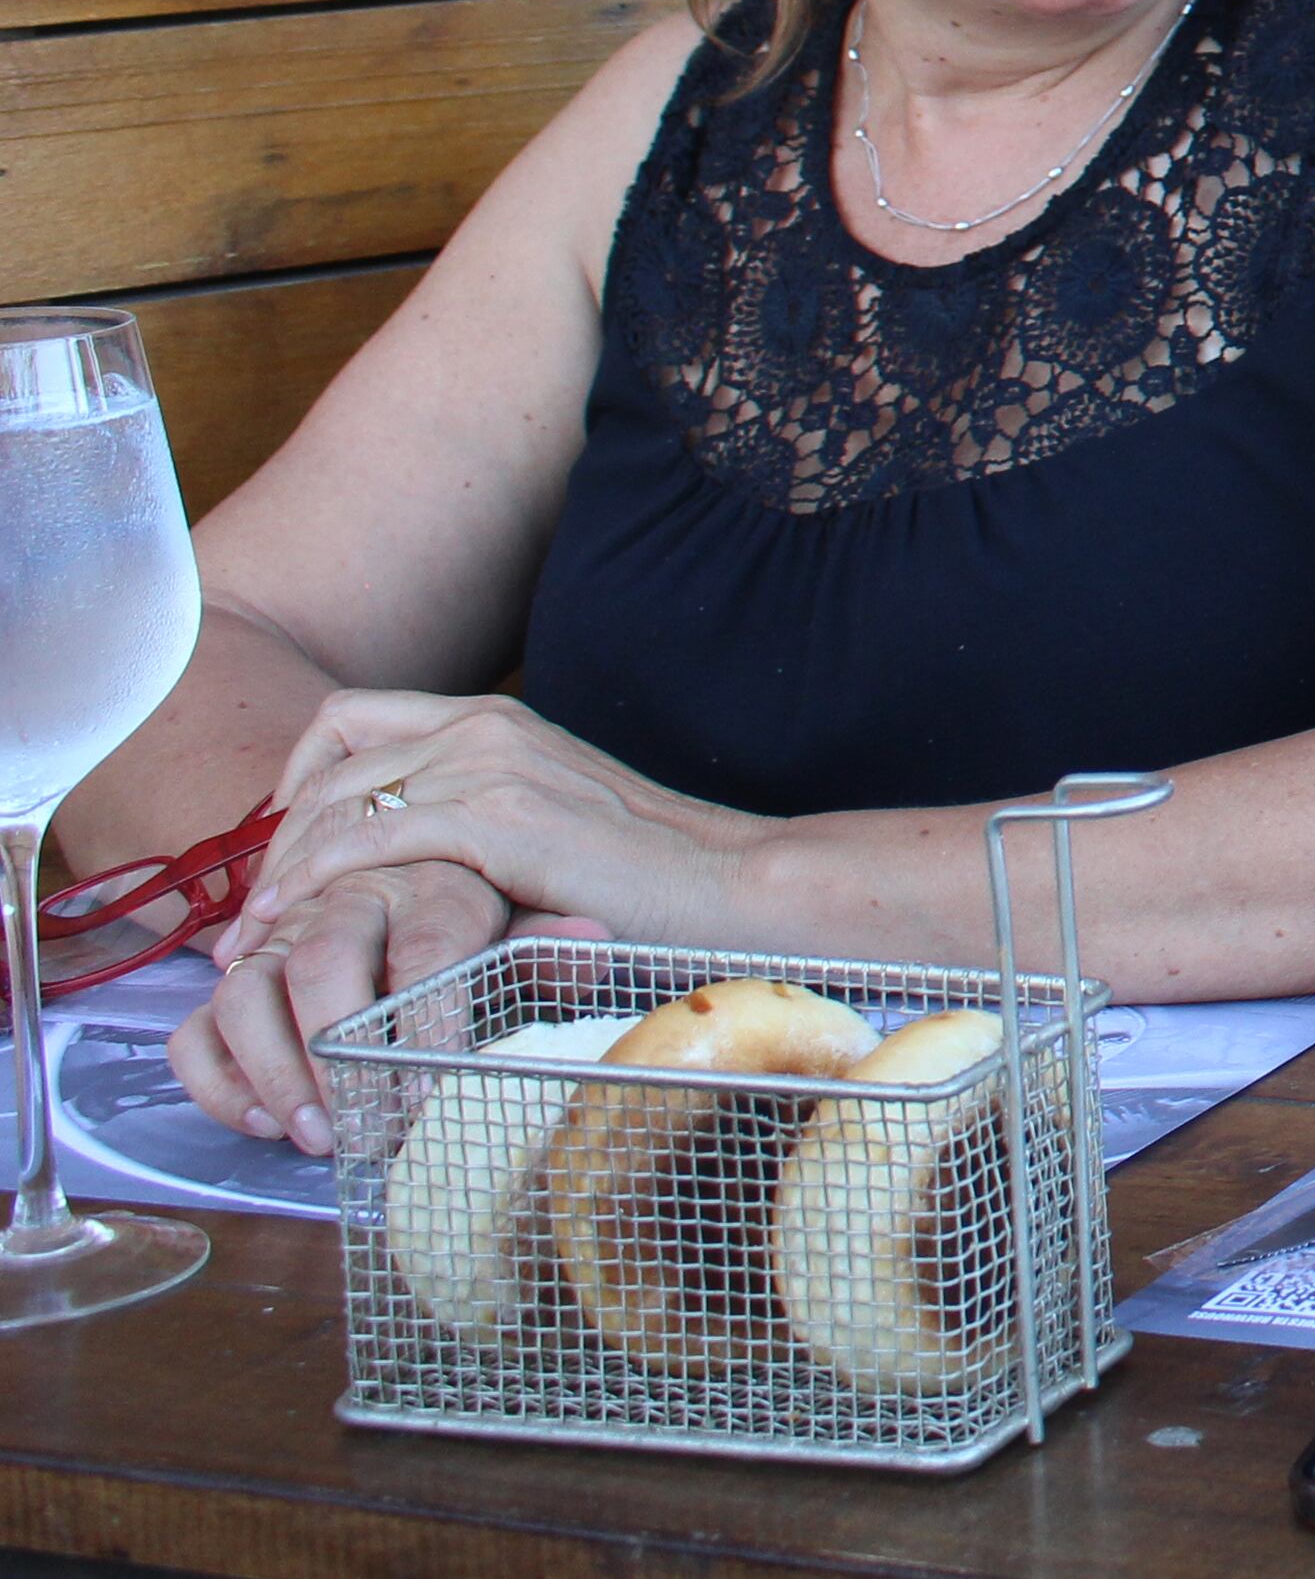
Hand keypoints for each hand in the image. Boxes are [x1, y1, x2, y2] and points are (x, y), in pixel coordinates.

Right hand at [171, 860, 605, 1155]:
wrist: (443, 868)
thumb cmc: (491, 909)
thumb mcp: (532, 919)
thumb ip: (552, 942)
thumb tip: (597, 945)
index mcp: (431, 887)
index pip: (426, 951)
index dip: (426, 1028)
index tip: (431, 1102)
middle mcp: (350, 900)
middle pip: (319, 962)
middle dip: (332, 1052)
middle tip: (358, 1127)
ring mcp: (284, 934)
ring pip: (244, 990)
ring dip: (271, 1070)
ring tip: (312, 1134)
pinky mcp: (241, 972)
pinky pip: (199, 1022)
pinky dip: (216, 1075)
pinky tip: (260, 1120)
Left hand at [233, 690, 759, 948]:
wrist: (729, 883)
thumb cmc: (651, 875)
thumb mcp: (550, 822)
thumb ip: (481, 822)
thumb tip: (408, 873)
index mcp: (498, 719)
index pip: (352, 716)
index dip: (300, 774)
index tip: (289, 841)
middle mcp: (486, 725)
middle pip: (330, 755)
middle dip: (276, 832)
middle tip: (258, 900)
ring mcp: (491, 765)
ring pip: (336, 797)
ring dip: (282, 862)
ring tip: (260, 923)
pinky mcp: (495, 819)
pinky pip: (367, 839)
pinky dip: (315, 880)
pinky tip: (294, 920)